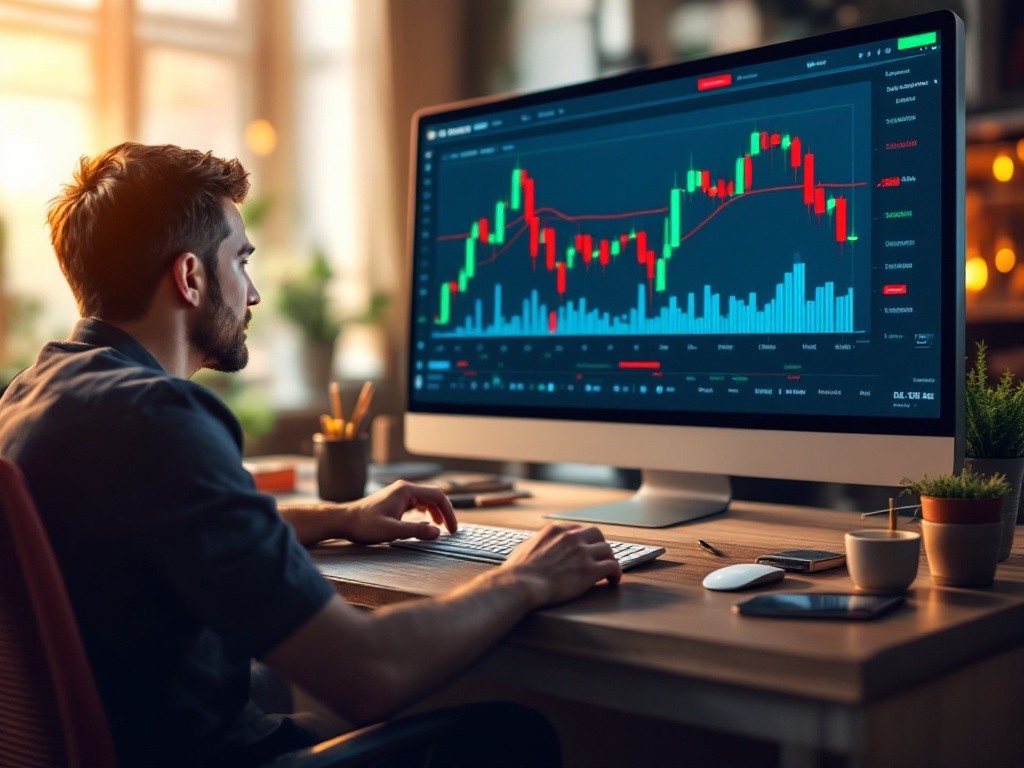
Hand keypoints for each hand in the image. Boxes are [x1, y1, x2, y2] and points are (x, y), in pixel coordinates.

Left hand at [338, 480, 456, 544]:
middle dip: (445, 513)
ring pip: (426, 500)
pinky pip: (418, 503)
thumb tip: (438, 533)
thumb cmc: (364, 525)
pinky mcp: (396, 500)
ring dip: (436, 513)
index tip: (453, 529)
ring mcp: (400, 493)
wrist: (344, 520)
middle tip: (450, 531)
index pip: (438, 496)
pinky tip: (426, 523)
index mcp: (406, 491)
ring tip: (440, 528)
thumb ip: (415, 531)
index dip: (449, 512)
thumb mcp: (391, 530)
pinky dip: (426, 513)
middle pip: (434, 496)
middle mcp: (405, 488)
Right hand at [501, 523, 620, 606]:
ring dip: (609, 559)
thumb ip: (535, 543)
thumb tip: (534, 546)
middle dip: (599, 544)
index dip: (584, 539)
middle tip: (600, 556)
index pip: (578, 529)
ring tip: (609, 570)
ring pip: (608, 549)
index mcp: (555, 530)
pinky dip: (616, 573)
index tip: (585, 547)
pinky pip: (612, 566)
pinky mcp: (590, 570)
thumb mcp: (524, 547)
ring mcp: (582, 552)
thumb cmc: (517, 571)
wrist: (521, 584)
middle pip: (596, 534)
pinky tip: (613, 580)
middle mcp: (571, 537)